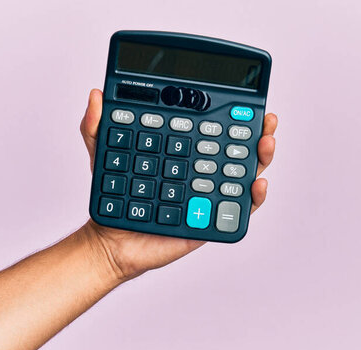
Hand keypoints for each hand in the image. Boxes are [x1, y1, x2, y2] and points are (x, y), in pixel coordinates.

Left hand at [80, 89, 277, 280]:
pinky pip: (239, 210)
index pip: (214, 129)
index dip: (233, 115)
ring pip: (245, 175)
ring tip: (265, 145)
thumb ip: (97, 126)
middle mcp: (202, 172)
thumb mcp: (104, 157)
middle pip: (239, 149)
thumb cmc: (116, 201)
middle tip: (265, 121)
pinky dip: (254, 197)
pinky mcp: (212, 220)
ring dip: (261, 158)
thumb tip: (95, 95)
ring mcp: (209, 196)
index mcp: (184, 154)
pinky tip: (257, 184)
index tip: (246, 101)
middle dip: (258, 132)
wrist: (113, 242)